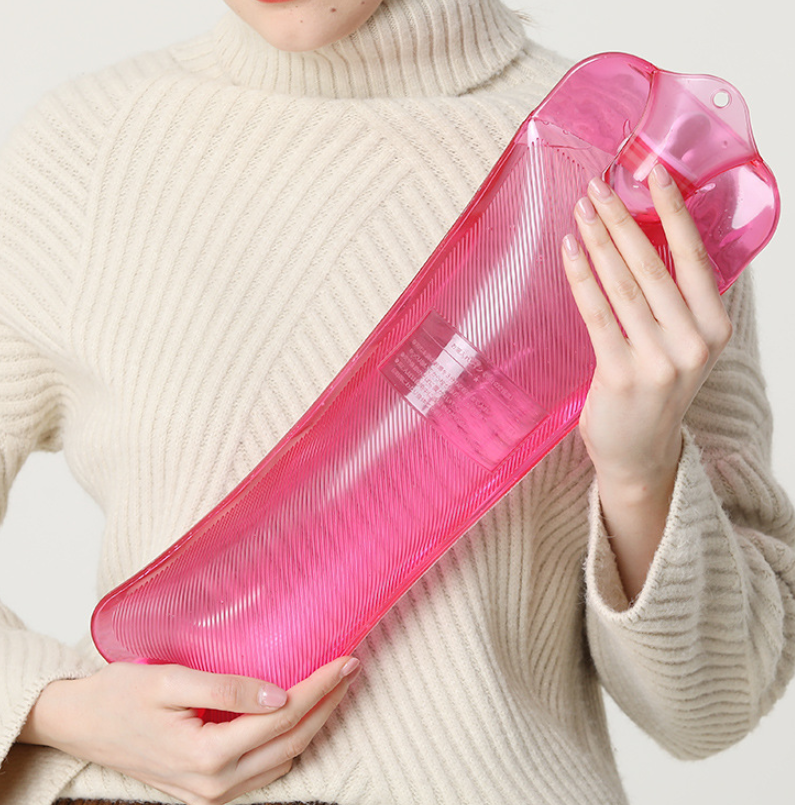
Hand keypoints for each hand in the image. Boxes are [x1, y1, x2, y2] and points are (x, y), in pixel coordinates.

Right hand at [19, 656, 360, 804]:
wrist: (79, 724)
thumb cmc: (119, 695)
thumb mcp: (169, 681)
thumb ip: (225, 689)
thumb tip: (278, 695)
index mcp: (206, 755)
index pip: (283, 718)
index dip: (321, 688)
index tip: (347, 661)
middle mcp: (214, 784)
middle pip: (292, 742)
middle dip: (328, 704)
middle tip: (352, 669)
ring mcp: (211, 792)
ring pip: (283, 759)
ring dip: (313, 724)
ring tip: (332, 687)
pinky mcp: (206, 789)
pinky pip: (263, 771)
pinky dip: (288, 742)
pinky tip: (297, 716)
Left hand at [561, 164, 732, 597]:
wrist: (640, 453)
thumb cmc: (657, 390)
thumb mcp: (683, 346)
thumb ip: (676, 301)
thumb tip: (647, 237)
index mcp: (716, 327)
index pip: (694, 257)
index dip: (672, 212)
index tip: (653, 174)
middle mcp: (695, 341)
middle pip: (654, 265)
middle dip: (623, 220)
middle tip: (597, 186)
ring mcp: (660, 359)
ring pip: (624, 285)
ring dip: (599, 241)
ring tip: (581, 209)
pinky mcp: (623, 373)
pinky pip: (598, 314)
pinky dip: (582, 277)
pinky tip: (570, 249)